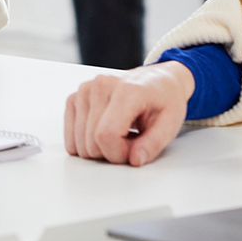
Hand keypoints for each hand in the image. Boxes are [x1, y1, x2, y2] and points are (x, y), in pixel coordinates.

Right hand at [63, 62, 193, 165]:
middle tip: (130, 142)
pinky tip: (103, 132)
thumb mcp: (170, 124)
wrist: (157, 81)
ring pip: (79, 142)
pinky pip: (70, 135)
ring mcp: (85, 90)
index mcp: (126, 90)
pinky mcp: (75, 97)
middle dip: (111, 152)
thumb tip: (134, 160)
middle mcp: (100, 86)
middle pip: (90, 142)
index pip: (105, 135)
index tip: (133, 152)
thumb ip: (153, 145)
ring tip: (119, 134)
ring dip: (99, 147)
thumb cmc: (164, 100)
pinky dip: (86, 142)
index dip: (118, 154)